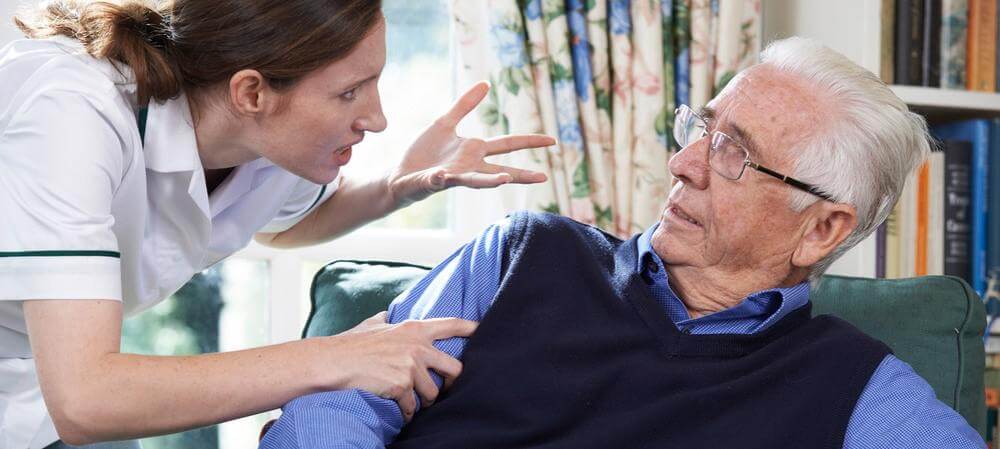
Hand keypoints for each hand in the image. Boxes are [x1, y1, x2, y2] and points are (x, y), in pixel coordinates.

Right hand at [324, 312, 477, 421]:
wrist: (332, 362)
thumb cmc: (350, 344)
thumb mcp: (372, 324)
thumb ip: (387, 319)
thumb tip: (389, 312)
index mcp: (413, 329)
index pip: (451, 324)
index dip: (470, 328)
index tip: (483, 331)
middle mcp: (417, 346)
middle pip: (454, 368)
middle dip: (451, 383)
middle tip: (445, 390)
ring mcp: (410, 366)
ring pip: (433, 392)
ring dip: (424, 401)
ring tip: (413, 402)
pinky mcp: (402, 386)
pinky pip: (413, 406)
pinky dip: (407, 412)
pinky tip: (399, 411)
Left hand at [387, 81, 555, 206]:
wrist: (400, 174)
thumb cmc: (424, 152)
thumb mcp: (445, 123)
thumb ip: (465, 105)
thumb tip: (486, 84)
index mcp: (474, 151)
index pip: (508, 145)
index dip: (530, 141)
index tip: (553, 141)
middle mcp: (469, 166)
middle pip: (500, 170)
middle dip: (521, 174)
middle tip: (544, 178)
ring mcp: (453, 176)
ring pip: (475, 181)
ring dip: (490, 181)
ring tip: (506, 179)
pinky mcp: (433, 182)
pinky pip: (438, 180)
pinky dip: (441, 178)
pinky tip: (443, 174)